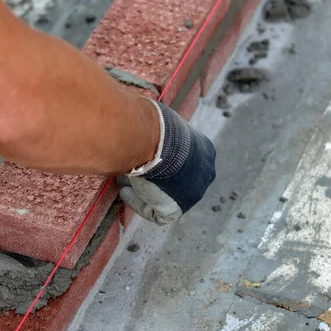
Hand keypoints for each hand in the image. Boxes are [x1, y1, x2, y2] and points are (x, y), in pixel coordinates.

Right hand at [118, 101, 215, 224]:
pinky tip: (124, 193)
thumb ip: (158, 126)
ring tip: (125, 182)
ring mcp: (192, 194)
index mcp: (205, 151)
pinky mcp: (174, 210)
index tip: (145, 156)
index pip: (184, 160)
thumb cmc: (159, 125)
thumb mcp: (163, 120)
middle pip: (176, 179)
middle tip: (135, 171)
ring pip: (165, 195)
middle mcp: (204, 174)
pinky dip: (138, 202)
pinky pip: (155, 212)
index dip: (163, 159)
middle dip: (156, 176)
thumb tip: (140, 118)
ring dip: (145, 189)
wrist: (159, 142)